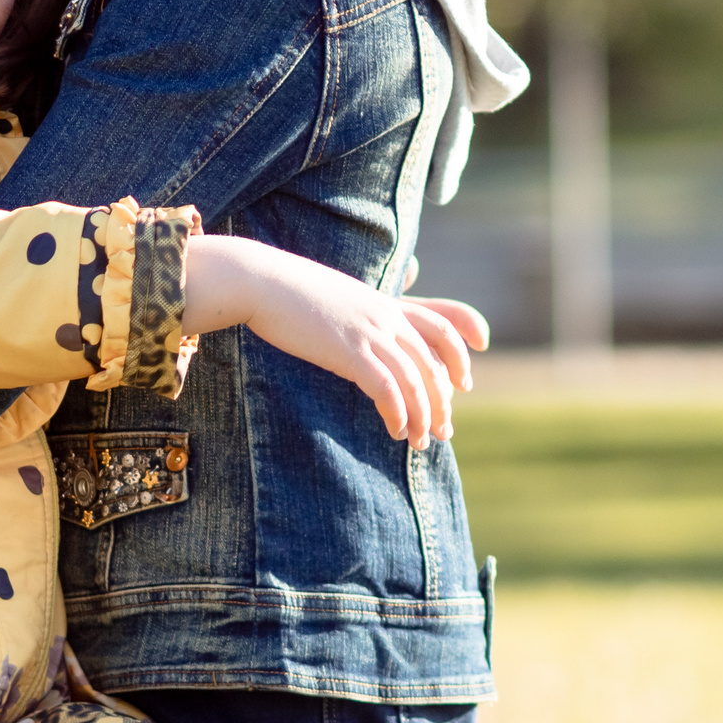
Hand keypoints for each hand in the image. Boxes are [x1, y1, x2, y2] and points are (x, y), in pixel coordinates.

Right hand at [184, 235, 488, 444]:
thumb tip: (360, 334)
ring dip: (423, 417)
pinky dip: (398, 414)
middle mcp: (386, 317)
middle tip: (443, 430)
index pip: (443, 326)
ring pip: (416, 381)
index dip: (461, 355)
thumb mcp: (334, 297)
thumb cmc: (288, 291)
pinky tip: (395, 431)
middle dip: (443, 402)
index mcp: (384, 303)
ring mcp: (369, 332)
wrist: (259, 280)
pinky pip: (388, 389)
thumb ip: (357, 312)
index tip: (463, 383)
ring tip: (419, 442)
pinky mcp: (349, 351)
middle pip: (434, 363)